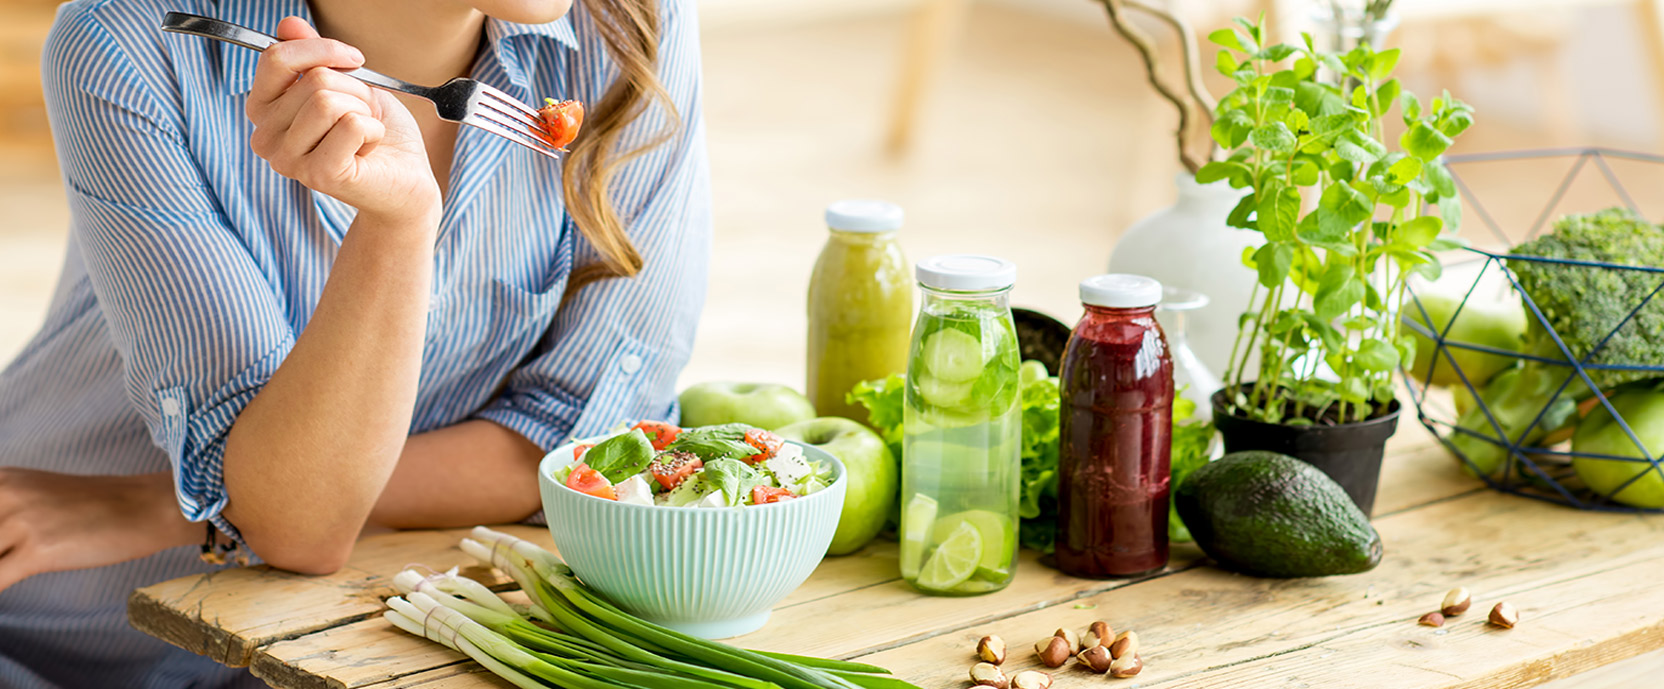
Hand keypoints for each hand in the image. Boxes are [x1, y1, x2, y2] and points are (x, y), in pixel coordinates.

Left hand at [0, 468, 198, 592]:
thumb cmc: (97, 507)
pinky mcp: (38, 551)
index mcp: (1, 480)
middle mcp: (5, 494)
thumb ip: (5, 516)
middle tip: (9, 556)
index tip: (1, 546)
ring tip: (14, 566)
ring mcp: (21, 522)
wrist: (147, 507)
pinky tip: (9, 584)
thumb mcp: (37, 497)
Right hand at [246, 17, 438, 222]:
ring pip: (327, 101)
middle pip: (313, 80)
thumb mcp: (346, 83)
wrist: (406, 180)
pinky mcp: (318, 175)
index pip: (276, 58)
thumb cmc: (374, 132)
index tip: (354, 59)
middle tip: (362, 115)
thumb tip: (289, 24)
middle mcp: (265, 138)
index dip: (322, 48)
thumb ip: (313, 56)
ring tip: (365, 132)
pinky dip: (373, 130)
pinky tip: (369, 149)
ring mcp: (288, 160)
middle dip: (353, 89)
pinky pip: (350, 125)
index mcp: (263, 111)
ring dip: (362, 110)